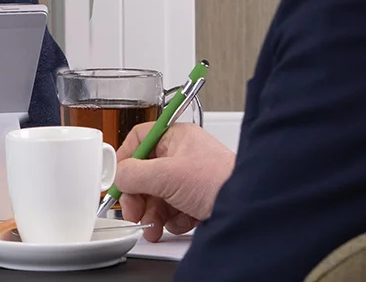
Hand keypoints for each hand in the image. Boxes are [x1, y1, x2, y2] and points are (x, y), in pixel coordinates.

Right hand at [113, 121, 233, 240]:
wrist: (248, 207)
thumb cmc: (219, 180)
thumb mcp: (166, 175)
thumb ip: (133, 174)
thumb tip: (119, 178)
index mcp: (176, 137)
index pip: (140, 140)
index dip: (125, 160)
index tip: (117, 179)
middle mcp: (183, 155)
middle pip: (145, 173)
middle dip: (138, 197)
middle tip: (134, 211)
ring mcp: (191, 178)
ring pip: (158, 195)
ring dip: (152, 214)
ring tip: (153, 227)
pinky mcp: (198, 199)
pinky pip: (174, 209)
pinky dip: (172, 220)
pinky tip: (178, 223)